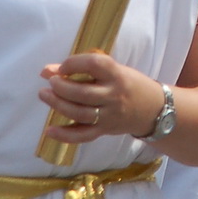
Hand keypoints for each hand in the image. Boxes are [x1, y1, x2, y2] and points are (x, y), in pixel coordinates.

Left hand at [39, 52, 161, 145]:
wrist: (153, 109)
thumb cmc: (128, 84)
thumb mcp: (113, 70)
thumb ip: (83, 70)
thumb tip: (46, 71)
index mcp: (117, 74)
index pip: (94, 65)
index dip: (74, 63)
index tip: (63, 66)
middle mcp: (114, 95)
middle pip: (83, 93)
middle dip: (61, 87)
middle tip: (50, 82)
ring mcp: (109, 115)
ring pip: (80, 113)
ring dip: (58, 104)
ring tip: (45, 95)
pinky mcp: (105, 130)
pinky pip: (83, 135)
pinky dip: (64, 135)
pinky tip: (49, 130)